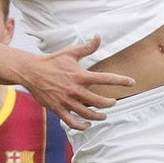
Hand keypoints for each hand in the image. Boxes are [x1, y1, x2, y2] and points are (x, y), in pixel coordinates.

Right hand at [20, 36, 135, 130]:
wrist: (31, 72)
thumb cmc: (52, 61)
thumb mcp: (70, 52)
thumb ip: (86, 47)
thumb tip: (98, 36)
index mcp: (80, 76)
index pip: (105, 78)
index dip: (121, 81)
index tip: (132, 83)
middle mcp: (75, 90)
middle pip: (99, 101)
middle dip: (109, 103)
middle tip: (113, 102)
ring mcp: (67, 101)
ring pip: (88, 114)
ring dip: (98, 116)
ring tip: (103, 115)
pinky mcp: (58, 109)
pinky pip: (72, 122)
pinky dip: (82, 126)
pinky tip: (87, 125)